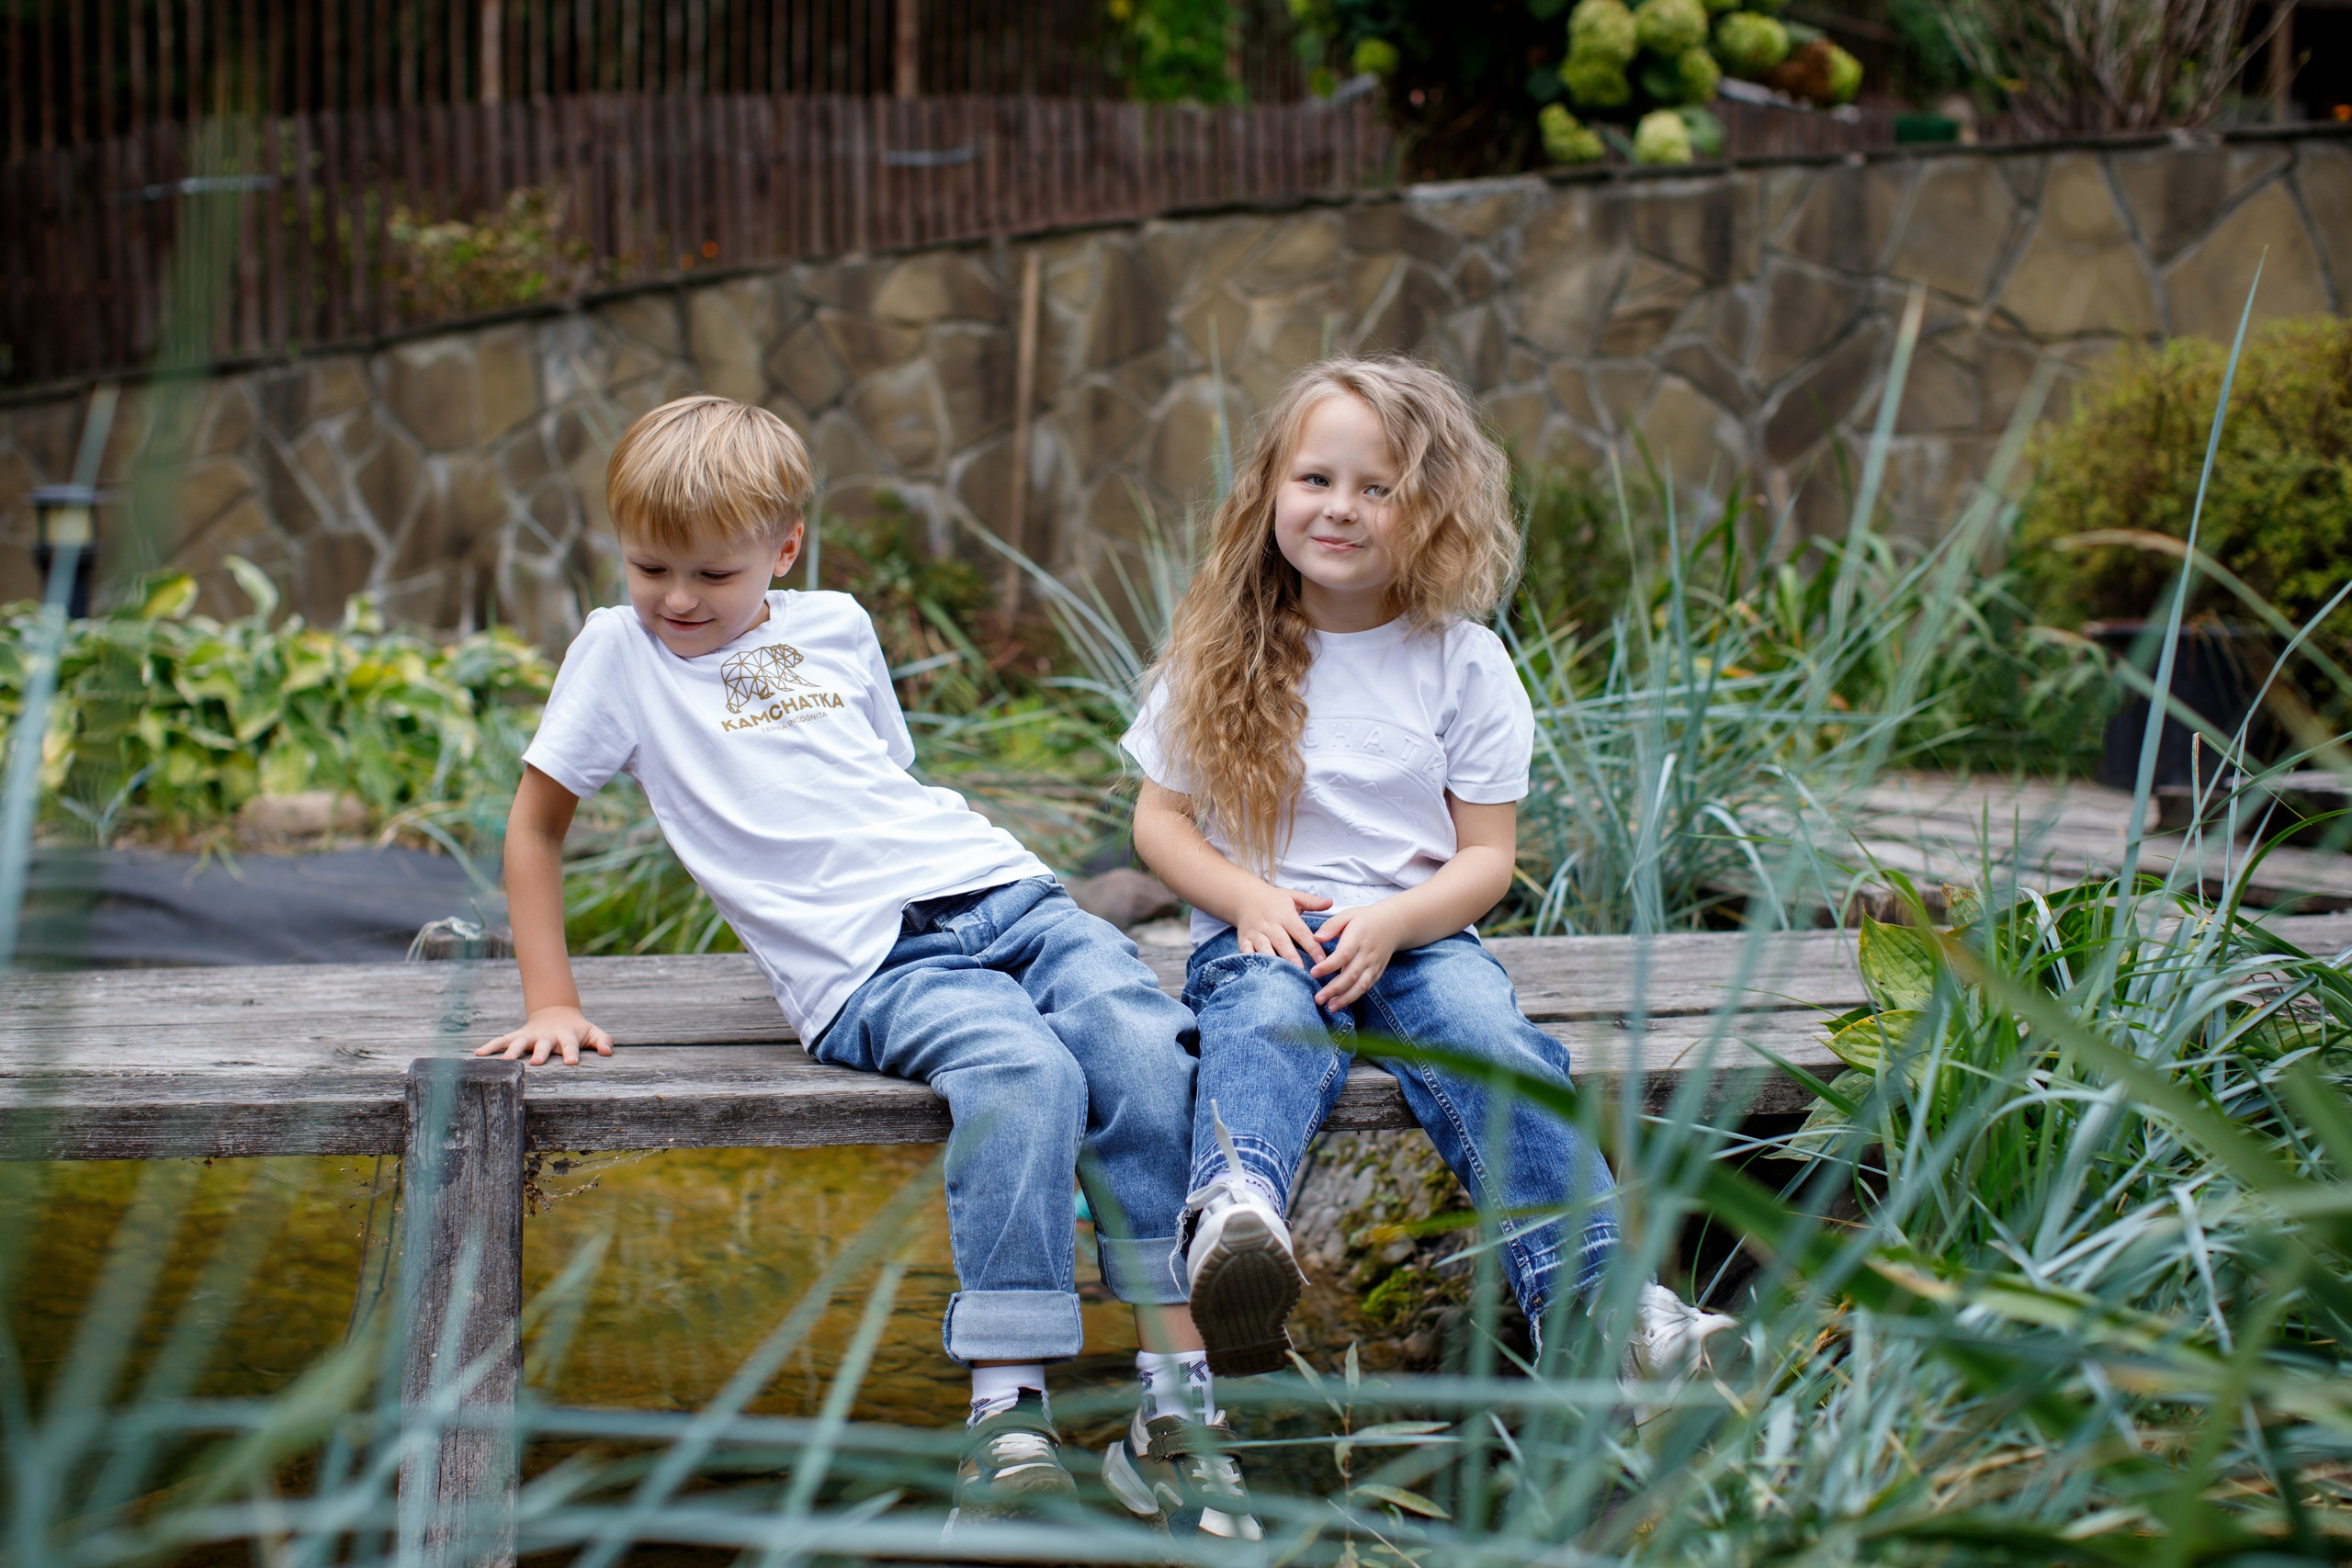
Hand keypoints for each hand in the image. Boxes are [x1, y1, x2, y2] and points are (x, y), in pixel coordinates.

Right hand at [476, 1006, 613, 1066]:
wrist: (557, 1013)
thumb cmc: (578, 1030)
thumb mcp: (592, 1032)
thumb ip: (603, 1040)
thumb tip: (608, 1051)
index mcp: (566, 1036)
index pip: (570, 1045)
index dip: (571, 1053)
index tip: (571, 1063)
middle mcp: (547, 1036)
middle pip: (543, 1044)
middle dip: (540, 1052)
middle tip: (537, 1062)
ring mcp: (531, 1035)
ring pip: (519, 1042)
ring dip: (511, 1051)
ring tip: (502, 1062)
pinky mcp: (518, 1036)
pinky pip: (501, 1040)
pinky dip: (490, 1046)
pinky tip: (477, 1053)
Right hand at [1231, 883, 1331, 966]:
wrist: (1245, 897)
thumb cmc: (1274, 900)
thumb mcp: (1294, 896)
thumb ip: (1312, 902)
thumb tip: (1331, 902)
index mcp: (1285, 915)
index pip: (1301, 932)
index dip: (1312, 947)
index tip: (1323, 960)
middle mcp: (1270, 925)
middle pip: (1283, 943)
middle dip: (1293, 958)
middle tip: (1304, 973)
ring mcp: (1256, 933)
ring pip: (1265, 949)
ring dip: (1274, 962)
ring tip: (1283, 976)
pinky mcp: (1244, 940)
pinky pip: (1247, 952)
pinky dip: (1252, 962)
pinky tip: (1260, 973)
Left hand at [1309, 900, 1404, 1008]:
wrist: (1393, 924)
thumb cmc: (1365, 919)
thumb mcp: (1348, 915)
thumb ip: (1331, 926)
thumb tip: (1316, 938)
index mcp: (1358, 937)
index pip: (1343, 954)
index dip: (1328, 966)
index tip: (1313, 973)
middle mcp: (1367, 954)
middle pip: (1351, 975)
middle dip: (1334, 989)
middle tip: (1318, 998)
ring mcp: (1374, 965)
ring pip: (1360, 985)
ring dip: (1345, 998)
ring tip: (1330, 1007)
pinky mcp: (1377, 972)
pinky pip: (1367, 987)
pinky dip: (1355, 997)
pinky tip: (1342, 1003)